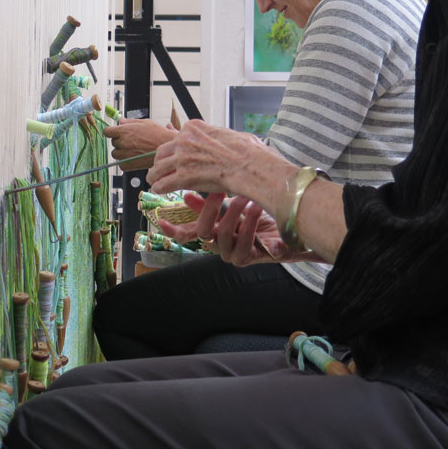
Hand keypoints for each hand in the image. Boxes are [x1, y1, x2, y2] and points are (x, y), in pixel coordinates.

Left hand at [102, 118, 175, 170]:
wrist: (167, 148)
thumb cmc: (158, 134)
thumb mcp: (145, 122)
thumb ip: (130, 122)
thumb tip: (120, 121)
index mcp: (124, 131)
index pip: (107, 131)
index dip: (111, 132)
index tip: (114, 133)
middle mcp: (123, 142)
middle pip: (113, 142)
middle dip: (120, 141)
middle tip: (131, 141)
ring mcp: (125, 154)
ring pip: (115, 154)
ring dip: (121, 152)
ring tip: (133, 150)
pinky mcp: (129, 164)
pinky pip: (120, 164)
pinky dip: (125, 162)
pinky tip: (133, 157)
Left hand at [146, 120, 266, 193]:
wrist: (249, 166)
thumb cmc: (247, 152)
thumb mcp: (230, 134)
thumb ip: (220, 136)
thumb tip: (230, 139)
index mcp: (194, 128)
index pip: (176, 138)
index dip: (174, 150)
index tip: (174, 156)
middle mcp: (184, 140)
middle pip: (162, 151)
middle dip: (161, 161)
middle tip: (160, 169)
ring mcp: (182, 157)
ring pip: (159, 167)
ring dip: (155, 175)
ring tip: (153, 181)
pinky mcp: (182, 176)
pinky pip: (163, 183)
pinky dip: (159, 188)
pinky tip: (158, 191)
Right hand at [159, 192, 324, 266]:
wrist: (287, 232)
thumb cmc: (257, 218)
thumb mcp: (230, 207)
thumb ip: (209, 205)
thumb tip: (186, 194)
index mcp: (211, 235)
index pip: (185, 236)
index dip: (172, 230)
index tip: (160, 219)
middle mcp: (218, 248)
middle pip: (203, 231)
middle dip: (211, 208)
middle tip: (220, 189)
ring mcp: (231, 255)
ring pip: (224, 233)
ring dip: (235, 212)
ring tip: (245, 196)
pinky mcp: (248, 259)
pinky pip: (244, 241)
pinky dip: (250, 222)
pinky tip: (256, 208)